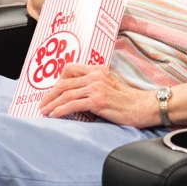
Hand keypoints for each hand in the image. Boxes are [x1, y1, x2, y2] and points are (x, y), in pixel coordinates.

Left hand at [38, 64, 158, 125]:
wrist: (145, 106)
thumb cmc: (129, 101)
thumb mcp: (110, 86)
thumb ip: (95, 86)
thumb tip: (78, 96)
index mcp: (98, 70)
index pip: (70, 69)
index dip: (57, 81)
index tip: (51, 92)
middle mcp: (96, 76)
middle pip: (64, 83)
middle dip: (49, 95)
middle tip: (42, 105)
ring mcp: (97, 88)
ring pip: (66, 94)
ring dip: (52, 104)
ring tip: (44, 112)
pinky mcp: (98, 101)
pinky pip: (73, 105)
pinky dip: (60, 110)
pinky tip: (54, 115)